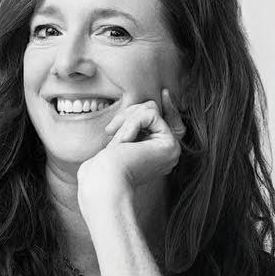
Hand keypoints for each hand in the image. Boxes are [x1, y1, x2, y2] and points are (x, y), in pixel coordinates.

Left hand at [77, 89, 187, 206]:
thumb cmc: (103, 166)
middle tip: (111, 131)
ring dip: (127, 121)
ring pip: (151, 109)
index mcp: (156, 154)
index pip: (162, 122)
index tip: (165, 93)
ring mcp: (172, 150)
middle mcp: (168, 152)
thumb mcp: (119, 141)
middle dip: (128, 115)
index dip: (167, 107)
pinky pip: (150, 114)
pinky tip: (124, 142)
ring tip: (117, 141)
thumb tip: (151, 107)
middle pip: (153, 110)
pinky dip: (131, 123)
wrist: (103, 182)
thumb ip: (135, 126)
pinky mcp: (170, 145)